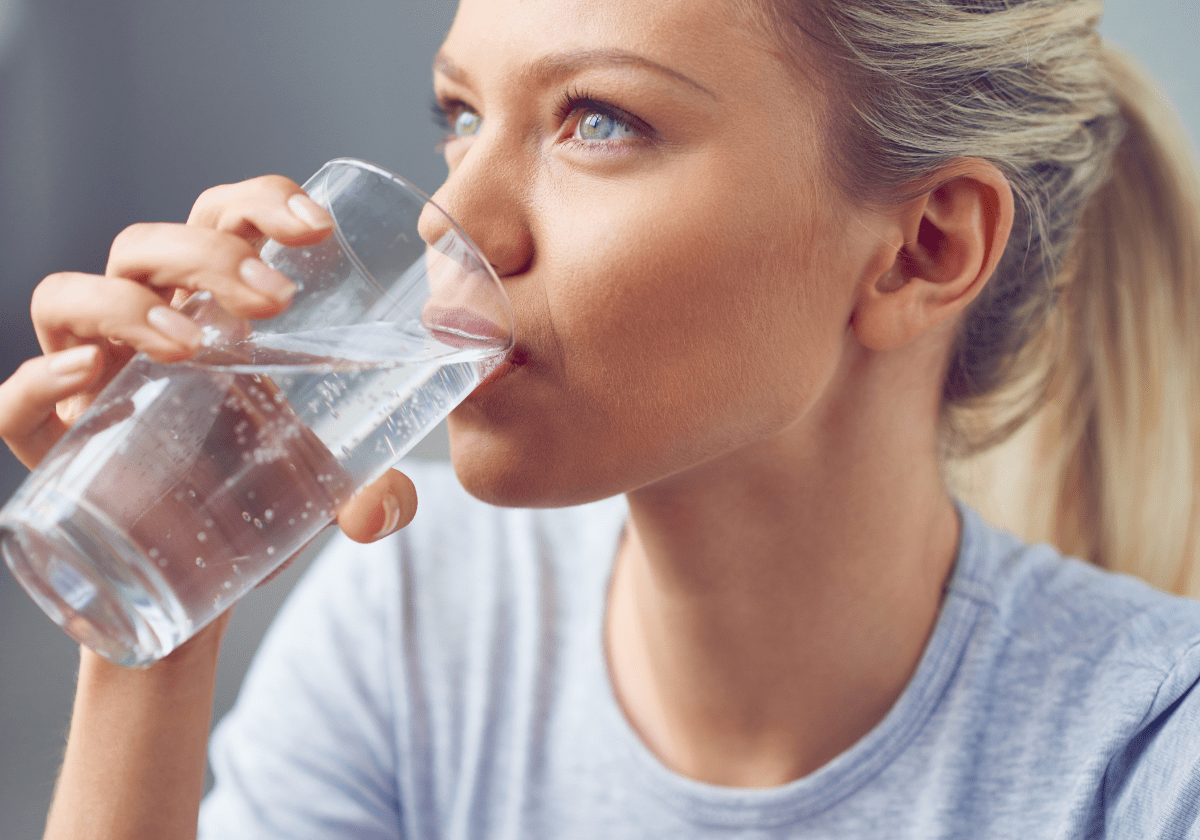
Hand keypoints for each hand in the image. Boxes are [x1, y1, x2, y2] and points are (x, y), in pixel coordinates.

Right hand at [0, 174, 415, 545]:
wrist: (196, 584)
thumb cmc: (255, 502)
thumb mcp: (325, 488)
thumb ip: (373, 494)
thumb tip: (385, 509)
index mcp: (213, 313)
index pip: (222, 223)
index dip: (259, 203)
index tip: (316, 226)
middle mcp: (142, 330)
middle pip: (148, 247)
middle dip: (209, 254)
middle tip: (275, 301)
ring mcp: (89, 381)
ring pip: (68, 297)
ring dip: (125, 304)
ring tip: (189, 345)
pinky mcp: (52, 446)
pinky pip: (15, 401)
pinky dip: (37, 383)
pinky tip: (88, 379)